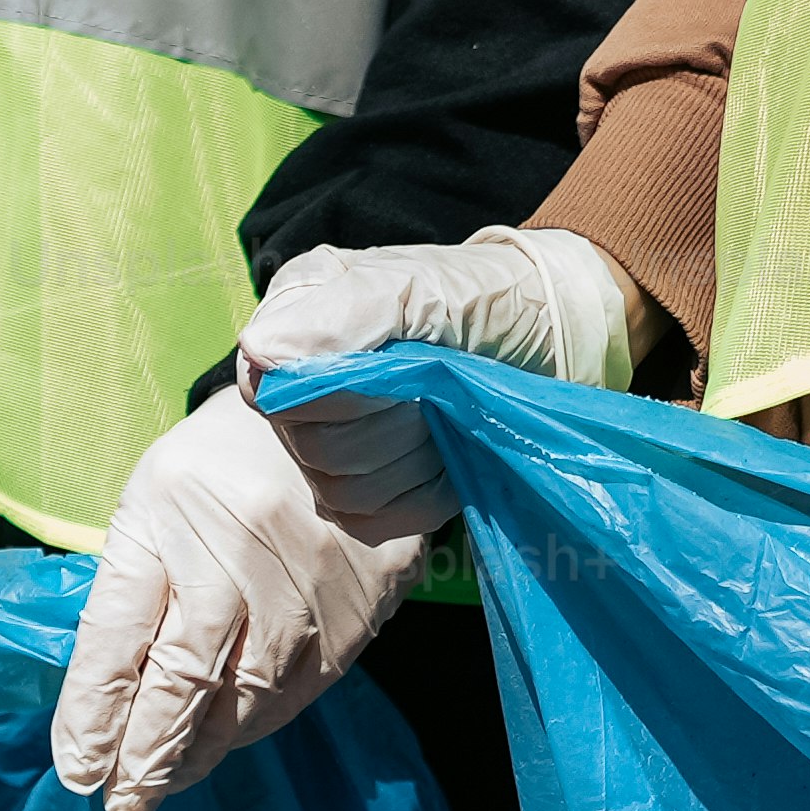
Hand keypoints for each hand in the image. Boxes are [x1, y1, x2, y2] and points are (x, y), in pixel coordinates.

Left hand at [53, 388, 434, 810]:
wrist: (344, 408)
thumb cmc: (224, 462)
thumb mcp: (154, 500)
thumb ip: (130, 585)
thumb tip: (102, 691)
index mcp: (164, 518)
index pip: (116, 640)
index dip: (94, 714)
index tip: (79, 768)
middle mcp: (231, 558)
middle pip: (179, 684)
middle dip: (144, 757)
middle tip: (121, 803)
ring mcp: (299, 588)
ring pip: (242, 703)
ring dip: (198, 754)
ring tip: (165, 781)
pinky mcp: (352, 609)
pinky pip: (296, 692)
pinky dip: (256, 726)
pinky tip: (229, 741)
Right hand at [226, 225, 640, 525]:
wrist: (546, 335)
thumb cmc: (483, 298)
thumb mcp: (421, 287)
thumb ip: (347, 312)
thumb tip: (263, 354)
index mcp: (294, 320)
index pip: (276, 394)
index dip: (341, 397)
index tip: (402, 368)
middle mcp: (296, 386)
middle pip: (314, 449)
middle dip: (391, 424)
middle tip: (435, 388)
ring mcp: (325, 446)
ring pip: (342, 492)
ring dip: (412, 458)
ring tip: (443, 415)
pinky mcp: (363, 494)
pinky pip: (371, 523)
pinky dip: (423, 495)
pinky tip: (446, 455)